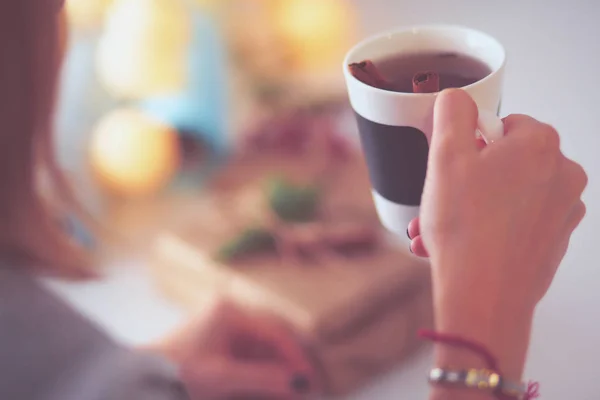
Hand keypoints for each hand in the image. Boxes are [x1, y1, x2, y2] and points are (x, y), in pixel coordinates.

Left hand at [149, 299, 316, 398]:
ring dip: (280, 371)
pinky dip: (265, 374)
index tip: (310, 380)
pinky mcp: (222, 344)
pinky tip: (276, 389)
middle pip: (272, 338)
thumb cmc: (175, 374)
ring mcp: (226, 328)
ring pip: (265, 349)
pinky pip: (252, 357)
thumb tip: (300, 384)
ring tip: (296, 392)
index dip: (295, 356)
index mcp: (229, 311)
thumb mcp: (222, 378)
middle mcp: (230, 314)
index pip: (274, 330)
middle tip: (311, 386)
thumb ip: (262, 379)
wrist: (139, 384)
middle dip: (291, 364)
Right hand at [414, 89, 586, 380]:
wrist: (484, 296)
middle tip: (438, 201)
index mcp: (541, 145)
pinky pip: (515, 224)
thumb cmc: (466, 229)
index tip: (451, 166)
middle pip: (503, 163)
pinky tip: (458, 245)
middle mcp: (562, 174)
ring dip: (468, 207)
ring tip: (437, 230)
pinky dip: (486, 229)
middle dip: (463, 181)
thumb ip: (451, 112)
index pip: (501, 125)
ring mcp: (562, 211)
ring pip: (505, 196)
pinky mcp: (554, 242)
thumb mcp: (445, 155)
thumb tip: (456, 99)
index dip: (469, 144)